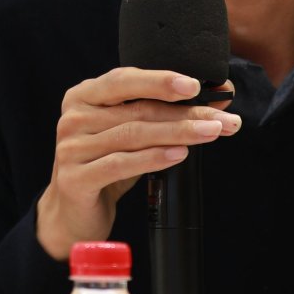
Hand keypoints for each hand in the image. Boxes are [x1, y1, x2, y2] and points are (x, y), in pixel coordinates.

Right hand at [35, 67, 238, 261]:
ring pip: (133, 135)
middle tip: (222, 119)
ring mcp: (71, 148)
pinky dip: (153, 158)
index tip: (195, 85)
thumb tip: (216, 99)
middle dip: (185, 113)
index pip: (125, 80)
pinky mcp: (74, 179)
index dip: (160, 80)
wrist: (74, 213)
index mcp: (83, 96)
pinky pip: (120, 164)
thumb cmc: (107, 165)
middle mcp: (73, 117)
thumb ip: (163, 114)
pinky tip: (179, 154)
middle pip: (137, 110)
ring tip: (210, 133)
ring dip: (177, 133)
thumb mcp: (133, 136)